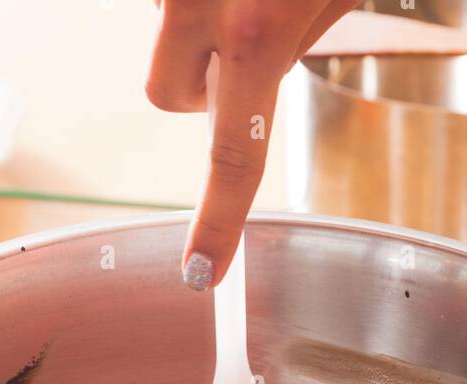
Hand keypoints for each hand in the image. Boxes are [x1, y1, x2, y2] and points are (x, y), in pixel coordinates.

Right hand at [145, 1, 357, 287]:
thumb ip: (298, 38)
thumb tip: (269, 62)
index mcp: (257, 31)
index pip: (232, 156)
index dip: (217, 224)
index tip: (202, 273)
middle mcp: (198, 2)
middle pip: (167, 94)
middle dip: (199, 83)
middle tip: (244, 45)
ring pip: (168, 33)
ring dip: (201, 21)